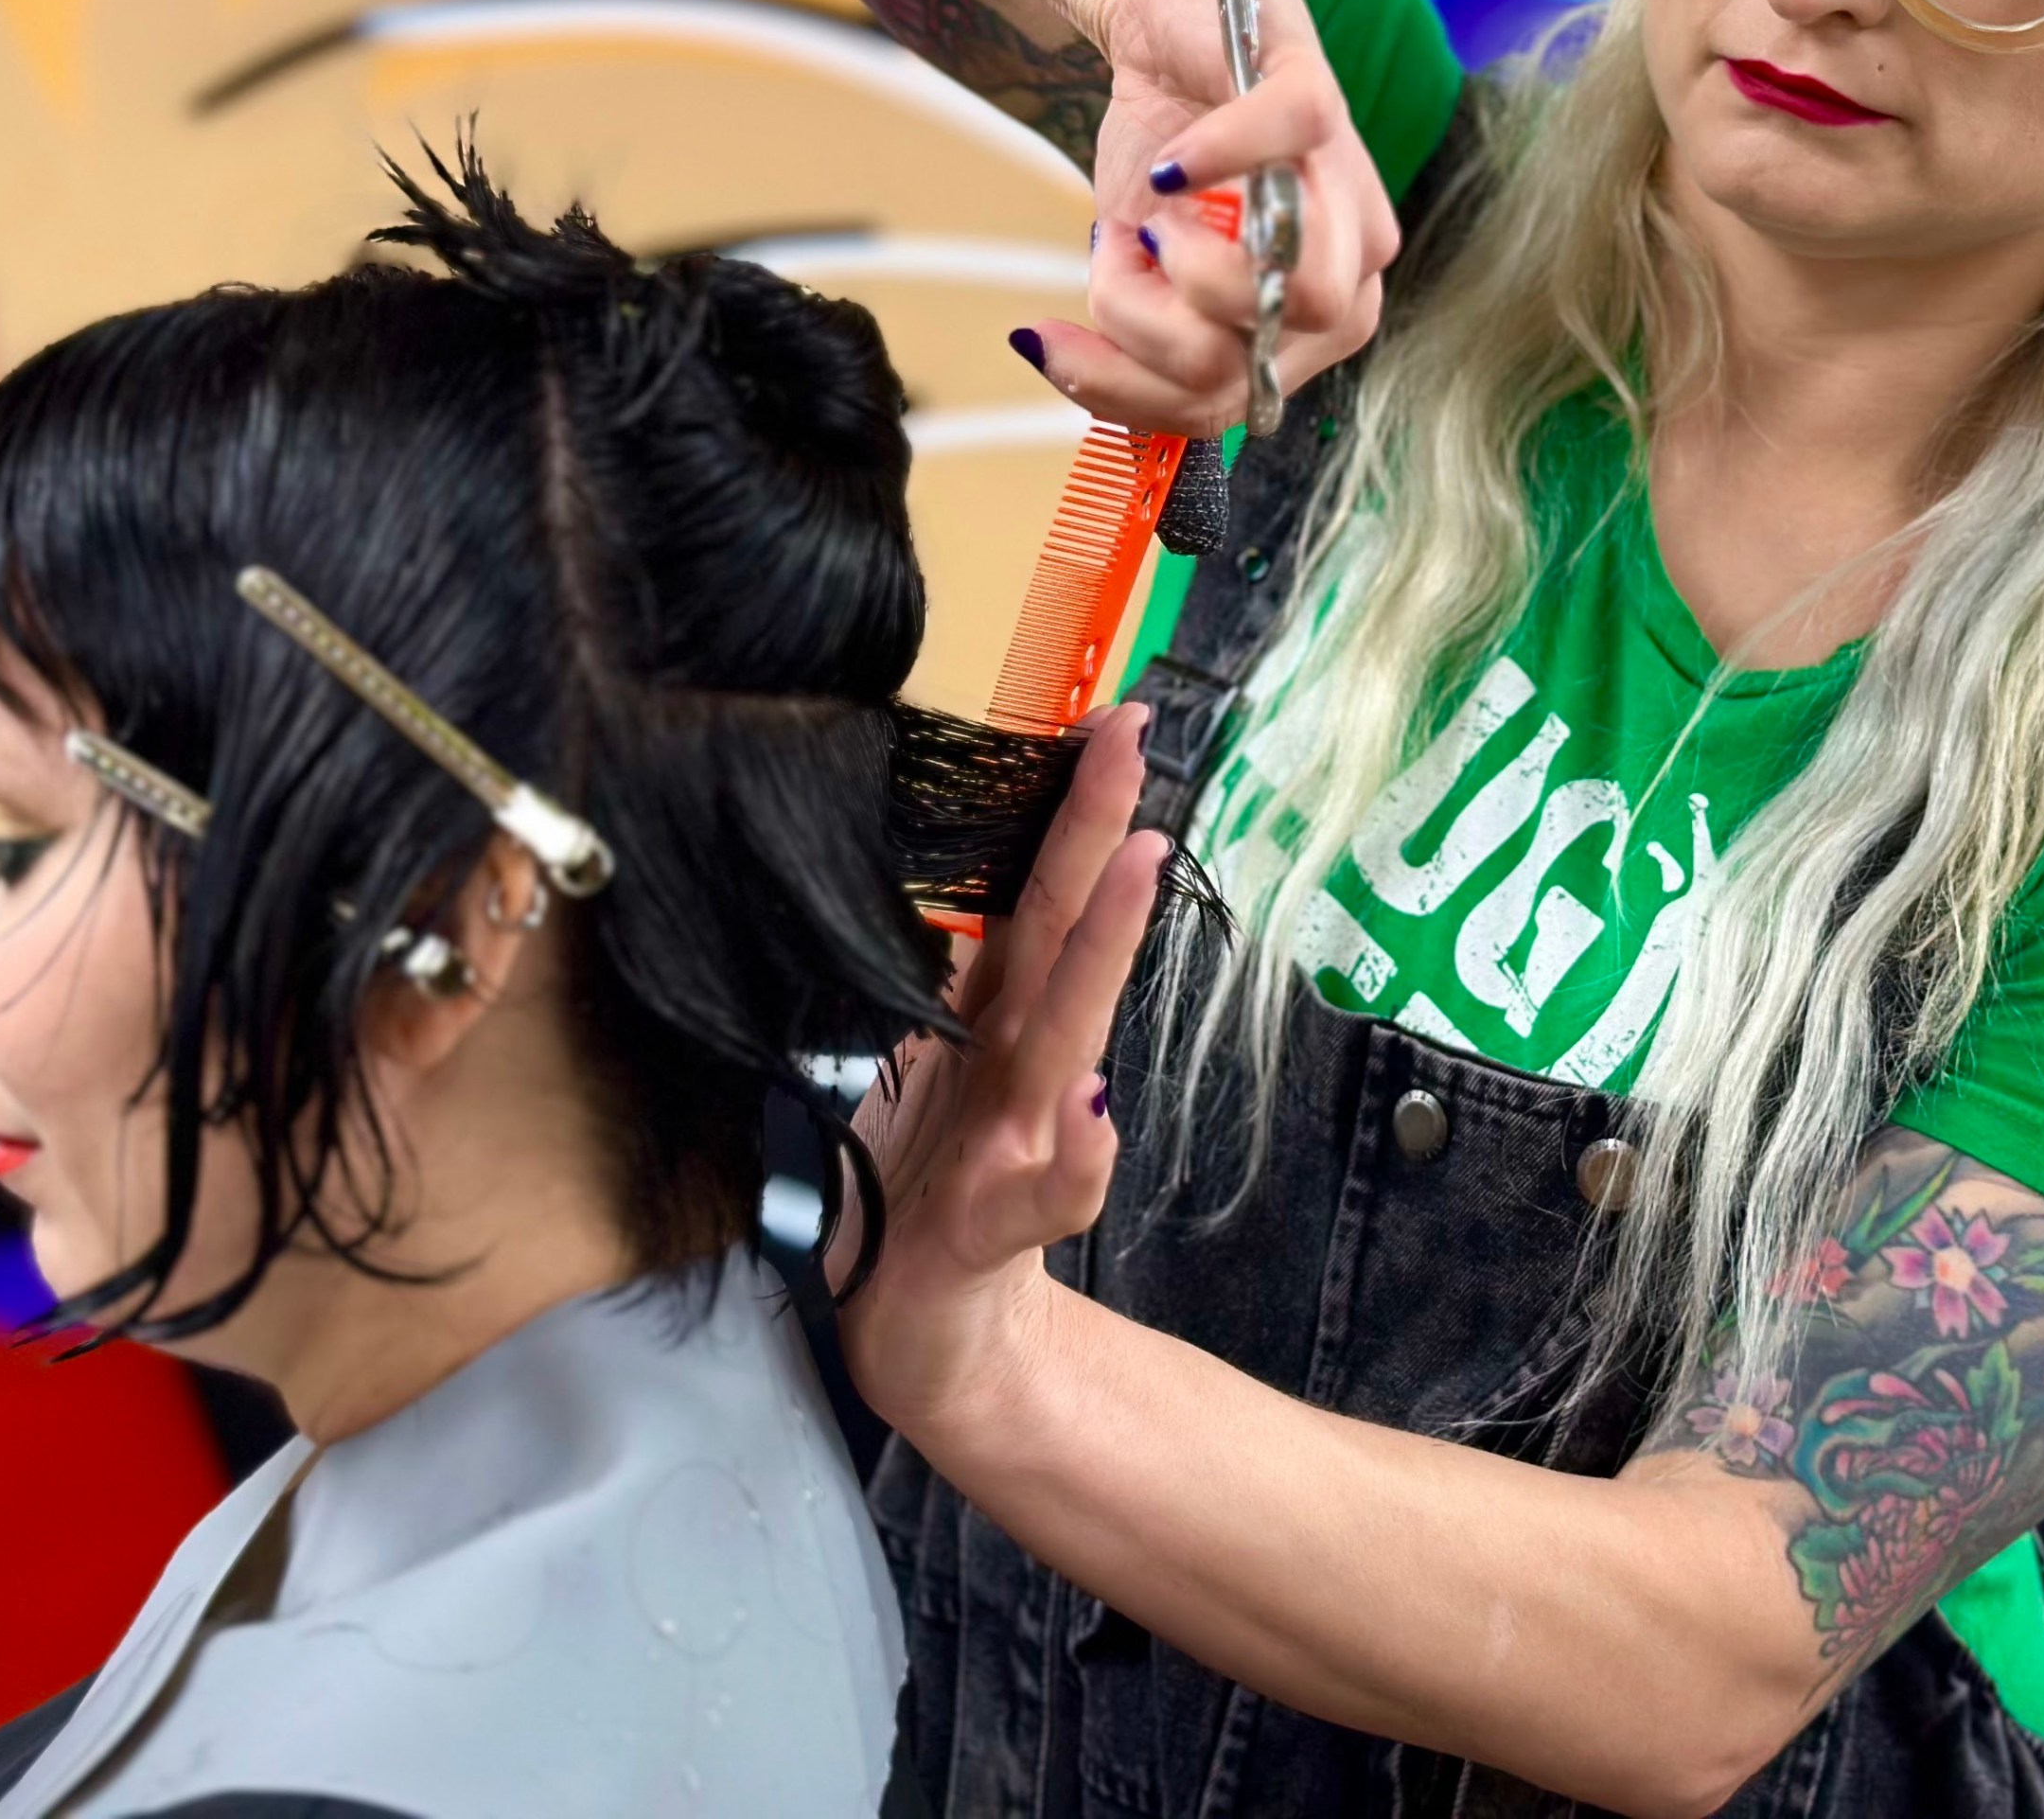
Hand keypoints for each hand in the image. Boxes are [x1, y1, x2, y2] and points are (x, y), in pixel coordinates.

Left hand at [838, 704, 1164, 1442]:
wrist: (918, 1329)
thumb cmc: (911, 1187)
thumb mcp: (907, 1064)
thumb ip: (937, 981)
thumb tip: (928, 875)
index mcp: (990, 1022)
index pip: (1032, 893)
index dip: (1062, 806)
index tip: (1103, 715)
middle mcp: (1019, 1068)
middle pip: (1061, 934)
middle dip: (1096, 830)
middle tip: (1134, 737)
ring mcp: (1018, 1145)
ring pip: (1067, 1035)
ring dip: (1104, 948)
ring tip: (1137, 864)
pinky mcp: (996, 1230)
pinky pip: (1046, 1194)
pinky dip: (1077, 1157)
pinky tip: (1096, 1111)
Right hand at [1017, 0, 1401, 434]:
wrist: (1164, 27)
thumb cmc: (1163, 161)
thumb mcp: (1134, 270)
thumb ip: (1137, 339)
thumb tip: (1086, 386)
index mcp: (1301, 331)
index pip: (1220, 408)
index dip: (1126, 391)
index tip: (1052, 340)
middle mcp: (1346, 276)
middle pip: (1252, 366)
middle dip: (1157, 329)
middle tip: (1125, 259)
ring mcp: (1347, 194)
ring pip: (1293, 292)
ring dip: (1191, 265)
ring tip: (1151, 212)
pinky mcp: (1320, 101)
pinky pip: (1285, 148)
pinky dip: (1212, 157)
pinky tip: (1169, 162)